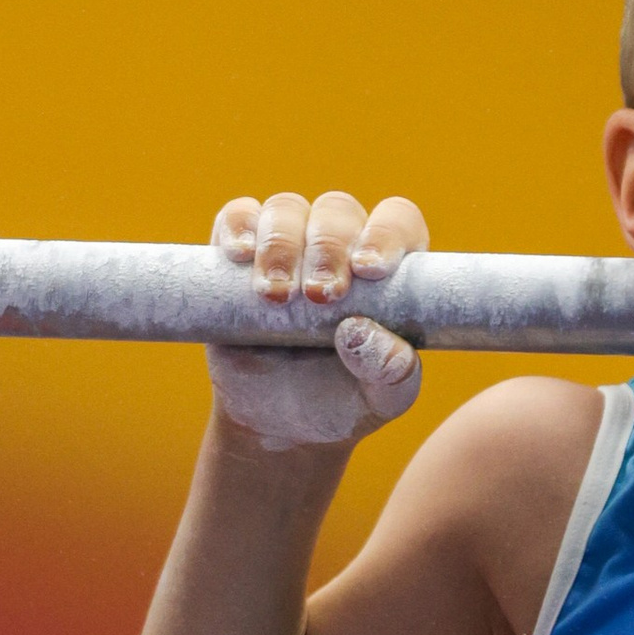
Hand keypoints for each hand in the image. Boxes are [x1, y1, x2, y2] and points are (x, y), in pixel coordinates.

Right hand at [205, 188, 428, 452]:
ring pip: (286, 209)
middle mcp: (340, 244)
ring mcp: (288, 243)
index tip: (369, 271)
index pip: (397, 221)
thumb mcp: (383, 397)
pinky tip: (239, 256)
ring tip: (277, 296)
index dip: (386, 233)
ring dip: (281, 244)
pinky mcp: (239, 255)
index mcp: (387, 267)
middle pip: (337, 212)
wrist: (282, 426)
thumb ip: (391, 369)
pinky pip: (236, 218)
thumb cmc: (345, 400)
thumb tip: (360, 331)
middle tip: (320, 296)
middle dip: (328, 248)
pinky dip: (237, 227)